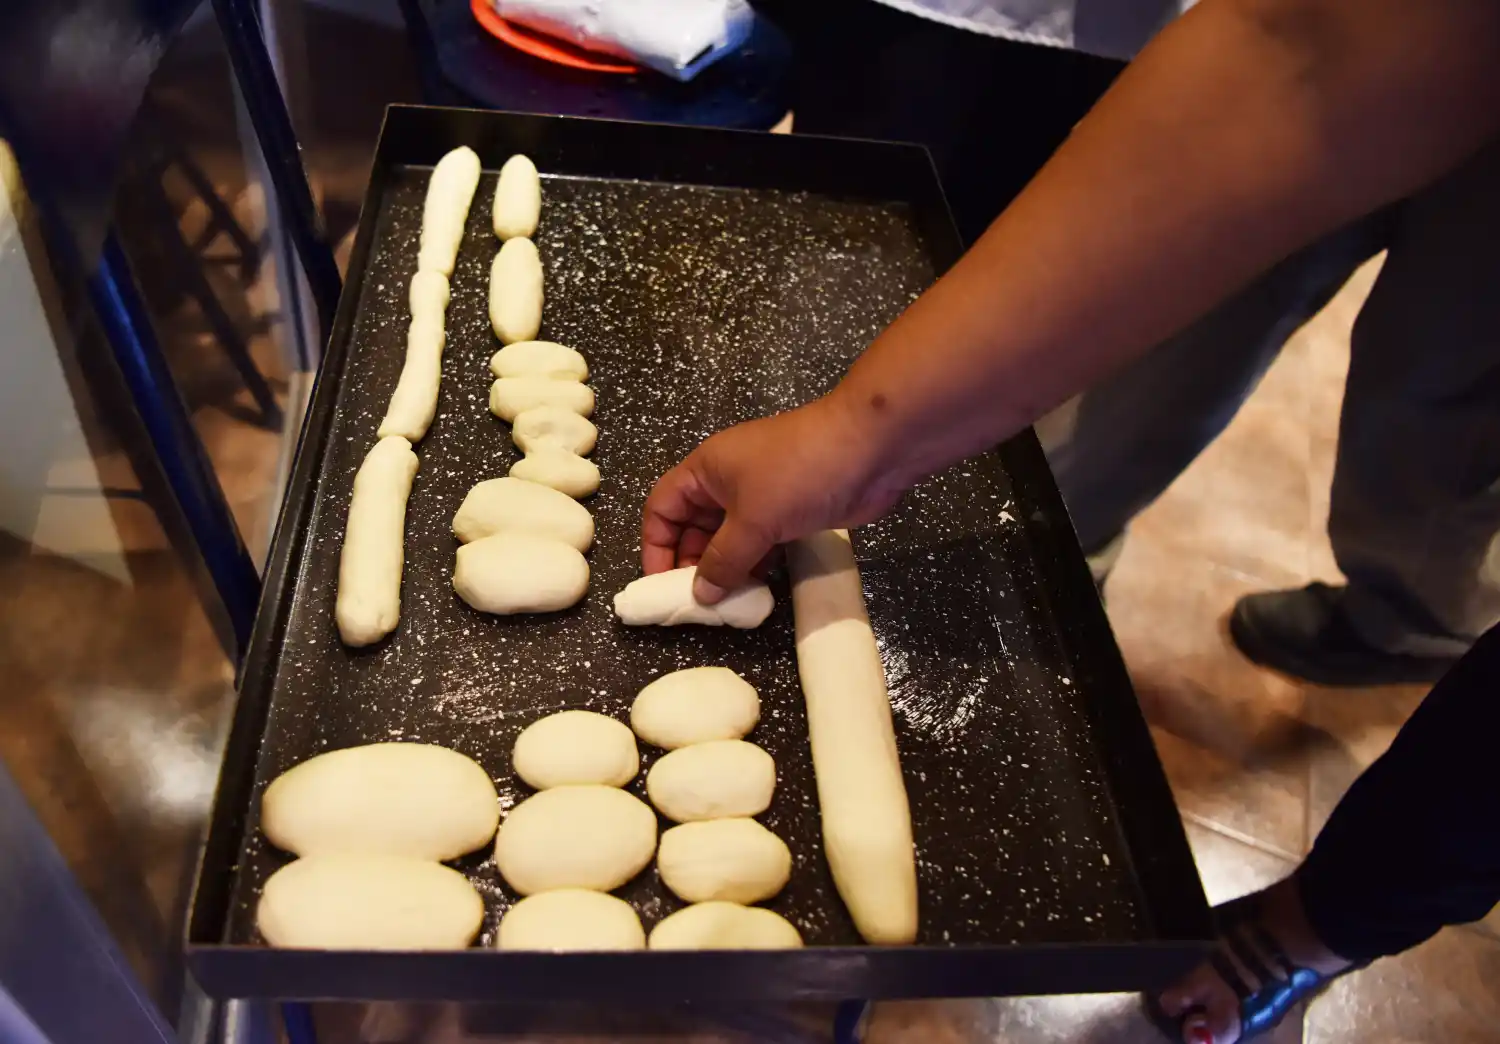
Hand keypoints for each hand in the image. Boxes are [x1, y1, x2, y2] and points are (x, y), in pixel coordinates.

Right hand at [642, 394, 907, 601]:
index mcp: (706, 469)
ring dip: (726, 568)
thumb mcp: (752, 520)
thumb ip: (722, 560)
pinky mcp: (791, 510)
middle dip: (693, 563)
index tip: (663, 586)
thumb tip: (700, 593)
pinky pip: (761, 542)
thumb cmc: (799, 473)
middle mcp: (728, 480)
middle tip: (699, 604)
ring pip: (730, 538)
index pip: (662, 508)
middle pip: (694, 526)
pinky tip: (759, 589)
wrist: (871, 449)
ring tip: (728, 603)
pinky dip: (756, 564)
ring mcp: (762, 495)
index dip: (656, 546)